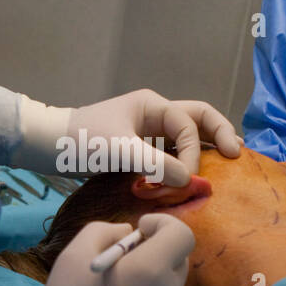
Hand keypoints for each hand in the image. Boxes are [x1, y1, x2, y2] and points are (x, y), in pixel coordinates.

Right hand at [37, 212, 193, 285]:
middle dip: (156, 247)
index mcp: (152, 269)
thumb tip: (127, 232)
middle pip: (179, 257)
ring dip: (152, 272)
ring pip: (171, 281)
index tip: (138, 229)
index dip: (162, 223)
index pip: (182, 234)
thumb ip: (105, 231)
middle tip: (125, 255)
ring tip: (119, 284)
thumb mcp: (75, 253)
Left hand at [69, 90, 239, 186]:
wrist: (48, 145)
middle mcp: (154, 113)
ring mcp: (147, 129)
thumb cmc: (81, 140)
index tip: (185, 180)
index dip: (194, 153)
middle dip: (219, 134)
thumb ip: (155, 164)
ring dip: (205, 147)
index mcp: (152, 105)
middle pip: (198, 118)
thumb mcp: (119, 151)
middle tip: (238, 154)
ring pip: (187, 135)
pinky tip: (194, 174)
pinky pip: (171, 151)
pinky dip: (185, 160)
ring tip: (227, 161)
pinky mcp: (138, 147)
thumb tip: (188, 178)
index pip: (189, 126)